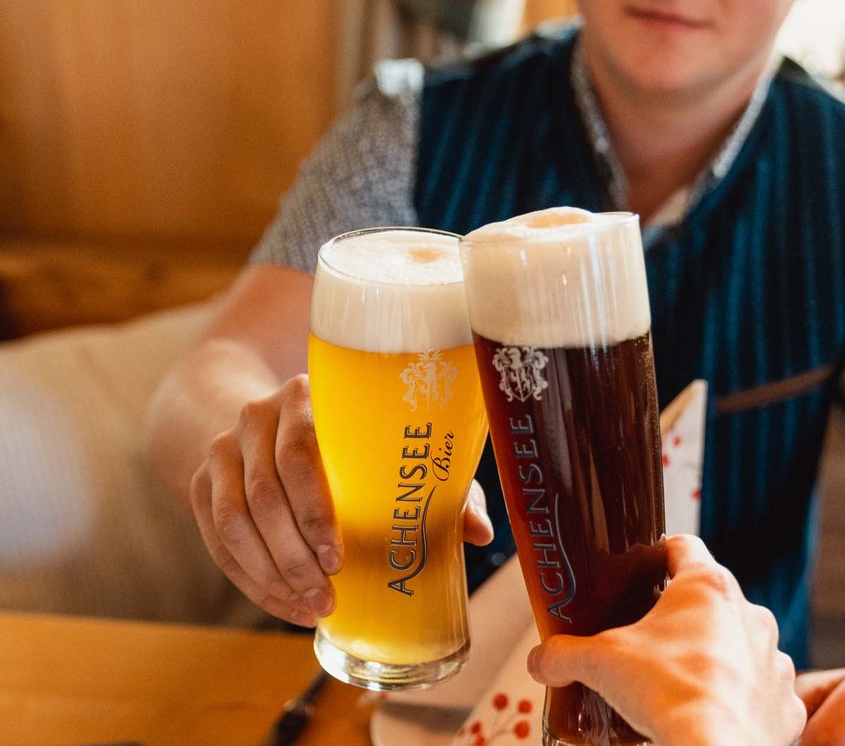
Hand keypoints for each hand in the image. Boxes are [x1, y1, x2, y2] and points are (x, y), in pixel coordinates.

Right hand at [189, 374, 493, 626]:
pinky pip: (216, 540)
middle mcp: (256, 417)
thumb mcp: (391, 452)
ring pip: (234, 520)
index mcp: (306, 397)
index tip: (340, 557)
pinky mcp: (201, 483)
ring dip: (272, 573)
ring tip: (313, 608)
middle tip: (330, 596)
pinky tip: (285, 603)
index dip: (316, 508)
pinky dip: (251, 579)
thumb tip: (482, 532)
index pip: (302, 450)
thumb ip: (439, 485)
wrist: (264, 419)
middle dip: (296, 555)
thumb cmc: (349, 442)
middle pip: (265, 492)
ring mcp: (223, 450)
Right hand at [527, 534, 805, 745]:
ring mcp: (774, 660)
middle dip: (681, 618)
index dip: (658, 553)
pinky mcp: (787, 703)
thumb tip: (539, 661)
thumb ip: (563, 655)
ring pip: (741, 645)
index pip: (683, 546)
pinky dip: (740, 700)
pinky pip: (762, 692)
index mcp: (707, 587)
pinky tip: (713, 713)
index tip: (641, 568)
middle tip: (648, 640)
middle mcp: (750, 614)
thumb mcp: (599, 663)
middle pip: (711, 601)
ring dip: (717, 657)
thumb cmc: (664, 691)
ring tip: (682, 683)